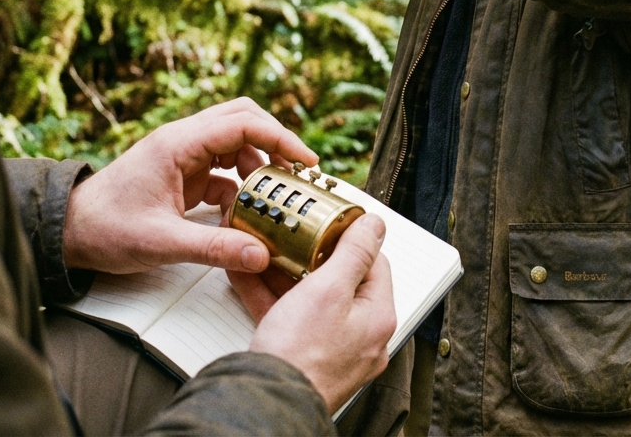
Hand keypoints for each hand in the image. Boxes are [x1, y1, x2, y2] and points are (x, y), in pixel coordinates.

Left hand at [62, 98, 317, 274]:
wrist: (68, 232)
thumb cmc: (104, 230)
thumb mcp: (162, 243)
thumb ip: (214, 248)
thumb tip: (261, 254)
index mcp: (179, 143)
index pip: (243, 123)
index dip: (280, 138)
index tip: (306, 161)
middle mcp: (185, 139)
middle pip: (244, 117)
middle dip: (275, 140)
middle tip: (298, 168)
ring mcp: (184, 153)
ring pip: (236, 139)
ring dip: (259, 161)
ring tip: (276, 192)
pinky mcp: (184, 171)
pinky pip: (224, 166)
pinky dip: (241, 183)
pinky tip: (246, 210)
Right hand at [231, 214, 396, 413]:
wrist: (263, 404)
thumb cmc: (299, 356)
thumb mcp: (330, 288)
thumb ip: (354, 252)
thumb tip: (375, 226)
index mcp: (378, 318)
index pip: (375, 263)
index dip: (352, 240)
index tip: (332, 228)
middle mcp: (362, 338)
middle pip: (344, 283)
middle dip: (316, 259)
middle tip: (299, 241)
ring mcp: (334, 352)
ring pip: (315, 302)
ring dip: (290, 277)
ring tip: (271, 256)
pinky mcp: (306, 360)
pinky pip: (294, 321)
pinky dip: (276, 300)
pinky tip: (252, 281)